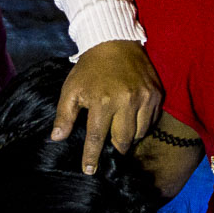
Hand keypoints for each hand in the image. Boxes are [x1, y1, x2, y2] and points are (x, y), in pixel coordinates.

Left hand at [53, 39, 162, 174]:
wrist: (115, 41)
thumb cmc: (89, 68)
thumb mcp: (71, 89)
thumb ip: (64, 115)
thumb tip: (57, 138)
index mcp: (103, 101)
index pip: (97, 138)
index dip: (92, 157)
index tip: (89, 171)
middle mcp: (126, 101)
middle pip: (123, 140)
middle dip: (115, 147)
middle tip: (109, 145)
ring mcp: (144, 98)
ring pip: (139, 133)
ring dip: (129, 136)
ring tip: (120, 129)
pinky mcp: (156, 94)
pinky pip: (152, 121)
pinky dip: (142, 125)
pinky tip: (133, 119)